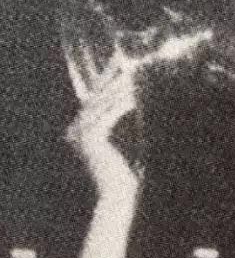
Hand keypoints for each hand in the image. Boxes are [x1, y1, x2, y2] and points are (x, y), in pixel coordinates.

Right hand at [66, 72, 140, 197]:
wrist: (118, 197)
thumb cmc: (124, 177)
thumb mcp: (124, 145)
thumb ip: (124, 126)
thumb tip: (134, 102)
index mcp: (81, 132)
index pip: (94, 100)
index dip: (105, 81)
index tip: (117, 64)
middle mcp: (76, 130)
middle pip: (95, 97)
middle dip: (109, 78)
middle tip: (122, 59)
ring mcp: (81, 134)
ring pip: (102, 103)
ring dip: (117, 88)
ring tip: (131, 74)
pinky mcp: (91, 139)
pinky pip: (108, 115)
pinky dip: (120, 104)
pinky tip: (133, 95)